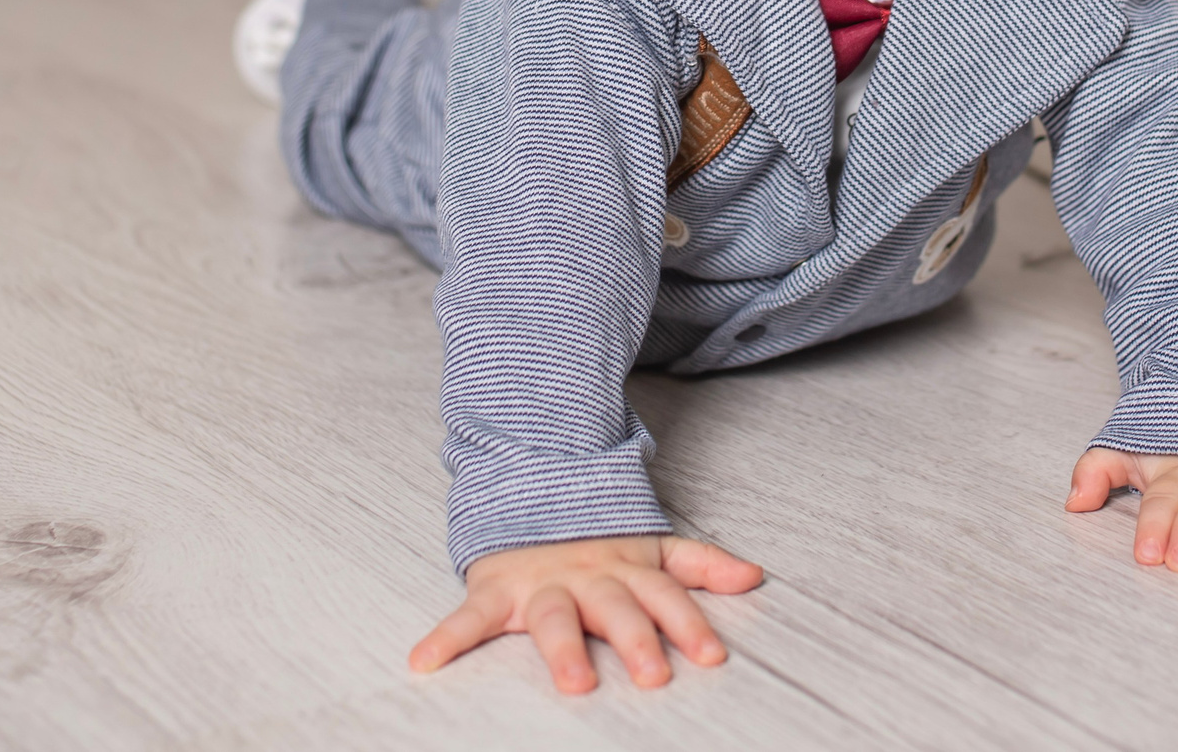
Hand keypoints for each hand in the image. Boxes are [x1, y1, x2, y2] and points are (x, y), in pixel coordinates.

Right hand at [408, 533, 764, 692]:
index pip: (666, 597)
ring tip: (574, 682)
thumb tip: (754, 576)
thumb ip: (701, 563)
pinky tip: (423, 661)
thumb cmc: (600, 544)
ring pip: (554, 618)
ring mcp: (540, 585)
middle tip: (653, 675)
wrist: (531, 496)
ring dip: (563, 649)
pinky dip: (446, 638)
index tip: (711, 655)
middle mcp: (587, 579)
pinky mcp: (496, 592)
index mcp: (626, 571)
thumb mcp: (653, 547)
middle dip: (636, 640)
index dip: (689, 623)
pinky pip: (469, 618)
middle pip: (616, 609)